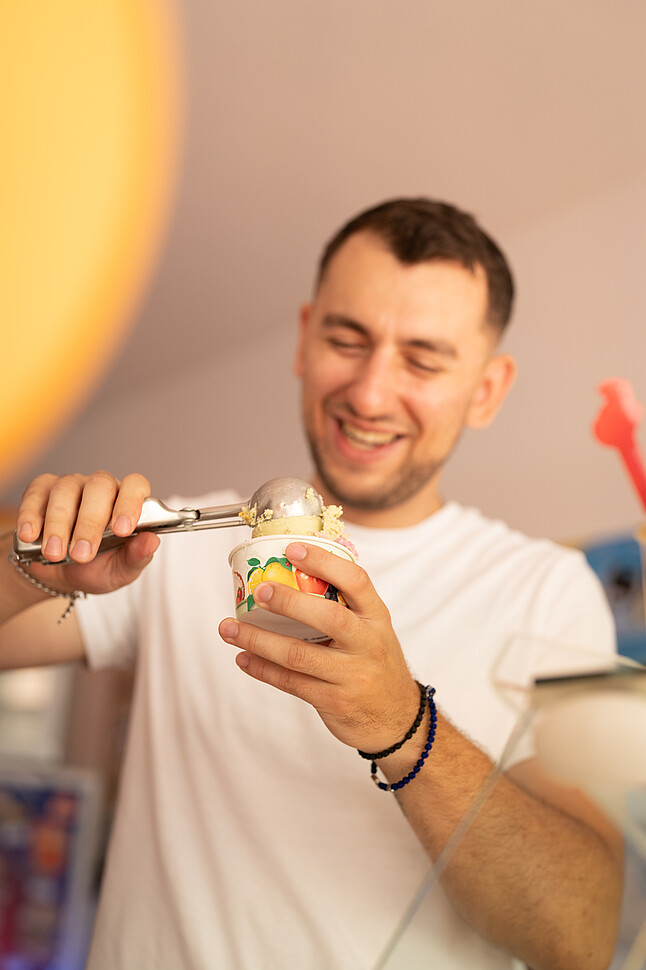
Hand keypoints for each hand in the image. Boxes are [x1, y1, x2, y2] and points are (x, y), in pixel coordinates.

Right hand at [14, 471, 158, 594]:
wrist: (59, 576)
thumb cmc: (96, 567)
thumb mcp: (120, 571)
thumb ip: (137, 557)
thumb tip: (152, 541)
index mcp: (127, 502)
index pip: (135, 486)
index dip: (130, 504)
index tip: (121, 529)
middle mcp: (101, 488)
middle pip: (99, 486)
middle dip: (89, 523)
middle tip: (81, 555)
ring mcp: (71, 486)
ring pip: (66, 490)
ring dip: (59, 524)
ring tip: (54, 553)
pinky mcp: (41, 491)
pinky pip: (37, 493)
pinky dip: (31, 514)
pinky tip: (30, 535)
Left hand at [219, 540, 419, 750]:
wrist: (397, 718)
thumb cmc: (377, 664)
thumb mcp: (374, 630)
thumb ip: (345, 606)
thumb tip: (297, 572)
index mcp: (376, 617)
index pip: (356, 581)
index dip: (324, 562)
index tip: (293, 549)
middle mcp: (367, 643)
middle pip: (328, 617)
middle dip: (289, 602)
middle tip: (260, 590)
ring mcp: (351, 674)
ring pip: (298, 655)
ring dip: (258, 639)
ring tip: (229, 628)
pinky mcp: (333, 700)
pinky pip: (291, 682)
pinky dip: (262, 669)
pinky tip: (243, 657)